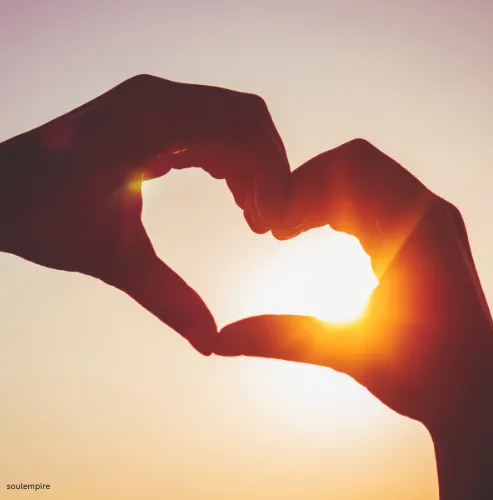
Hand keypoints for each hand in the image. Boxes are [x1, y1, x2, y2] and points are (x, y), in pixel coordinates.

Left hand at [0, 74, 289, 353]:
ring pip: (232, 124)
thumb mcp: (112, 260)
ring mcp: (152, 103)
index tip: (276, 223)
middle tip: (271, 226)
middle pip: (246, 119)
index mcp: (148, 119)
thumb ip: (167, 300)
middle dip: (269, 170)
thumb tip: (211, 344)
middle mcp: (155, 99)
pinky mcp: (151, 116)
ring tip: (255, 219)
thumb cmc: (40, 216)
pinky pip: (210, 130)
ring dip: (252, 168)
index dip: (273, 171)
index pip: (242, 125)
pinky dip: (231, 162)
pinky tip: (236, 199)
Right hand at [215, 139, 492, 497]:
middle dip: (306, 184)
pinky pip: (377, 193)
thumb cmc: (425, 377)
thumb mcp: (348, 353)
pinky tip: (316, 231)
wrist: (478, 393)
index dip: (299, 187)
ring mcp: (431, 218)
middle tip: (276, 226)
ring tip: (290, 230)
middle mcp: (428, 213)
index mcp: (414, 232)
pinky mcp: (427, 229)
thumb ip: (281, 339)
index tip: (270, 228)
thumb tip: (219, 341)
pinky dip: (341, 202)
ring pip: (365, 173)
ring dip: (322, 192)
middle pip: (354, 160)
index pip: (348, 168)